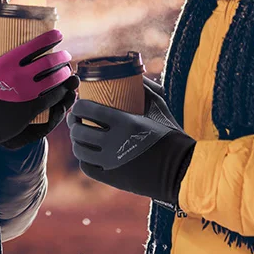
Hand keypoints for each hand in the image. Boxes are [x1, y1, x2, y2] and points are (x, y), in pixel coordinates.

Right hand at [0, 27, 72, 146]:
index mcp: (7, 62)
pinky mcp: (31, 108)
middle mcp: (18, 74)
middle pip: (50, 61)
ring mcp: (26, 91)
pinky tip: (64, 90)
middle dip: (62, 57)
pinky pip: (53, 97)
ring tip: (68, 72)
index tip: (59, 36)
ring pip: (55, 79)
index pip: (35, 45)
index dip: (51, 38)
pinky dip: (61, 92)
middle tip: (66, 56)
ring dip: (65, 74)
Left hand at [67, 80, 194, 205]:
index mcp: (124, 122)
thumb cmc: (170, 134)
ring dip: (76, 140)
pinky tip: (87, 152)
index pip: (87, 109)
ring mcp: (111, 162)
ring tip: (79, 135)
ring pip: (80, 150)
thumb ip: (145, 89)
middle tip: (76, 118)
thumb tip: (134, 75)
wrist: (180, 169)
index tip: (80, 103)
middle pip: (79, 130)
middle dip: (73, 122)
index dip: (78, 105)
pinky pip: (87, 167)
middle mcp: (114, 142)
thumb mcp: (159, 107)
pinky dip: (83, 158)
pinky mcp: (112, 178)